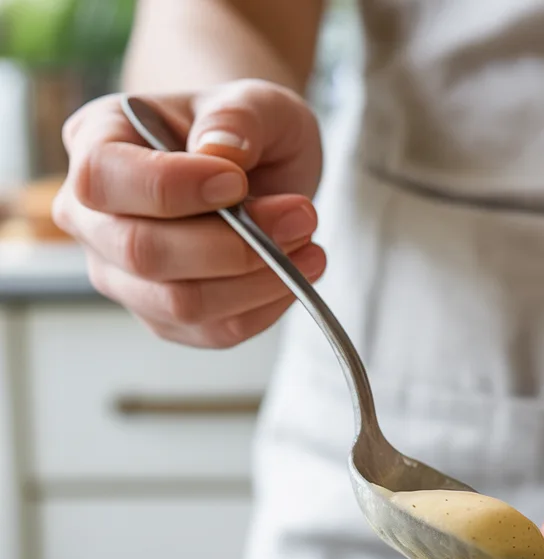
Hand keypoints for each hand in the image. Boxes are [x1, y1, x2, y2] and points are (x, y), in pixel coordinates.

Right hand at [53, 79, 324, 346]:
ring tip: (309, 245)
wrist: (254, 171)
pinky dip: (266, 307)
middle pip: (142, 252)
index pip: (103, 179)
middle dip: (233, 244)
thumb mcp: (255, 101)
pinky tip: (296, 274)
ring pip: (180, 303)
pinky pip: (214, 331)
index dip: (172, 188)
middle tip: (302, 216)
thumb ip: (238, 116)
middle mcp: (93, 218)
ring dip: (258, 280)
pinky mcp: (165, 318)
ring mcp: (124, 276)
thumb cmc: (241, 130)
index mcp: (95, 144)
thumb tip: (221, 152)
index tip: (237, 180)